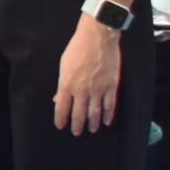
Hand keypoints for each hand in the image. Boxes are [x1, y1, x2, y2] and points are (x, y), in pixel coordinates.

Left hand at [53, 18, 121, 133]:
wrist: (98, 37)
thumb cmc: (77, 48)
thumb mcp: (63, 65)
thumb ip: (62, 85)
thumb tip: (58, 99)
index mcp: (67, 84)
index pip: (62, 108)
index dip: (61, 119)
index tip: (61, 126)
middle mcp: (82, 90)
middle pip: (79, 114)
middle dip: (77, 125)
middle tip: (77, 132)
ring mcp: (98, 89)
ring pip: (95, 112)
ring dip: (93, 123)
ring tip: (92, 129)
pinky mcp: (111, 86)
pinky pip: (110, 105)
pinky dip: (108, 115)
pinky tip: (107, 122)